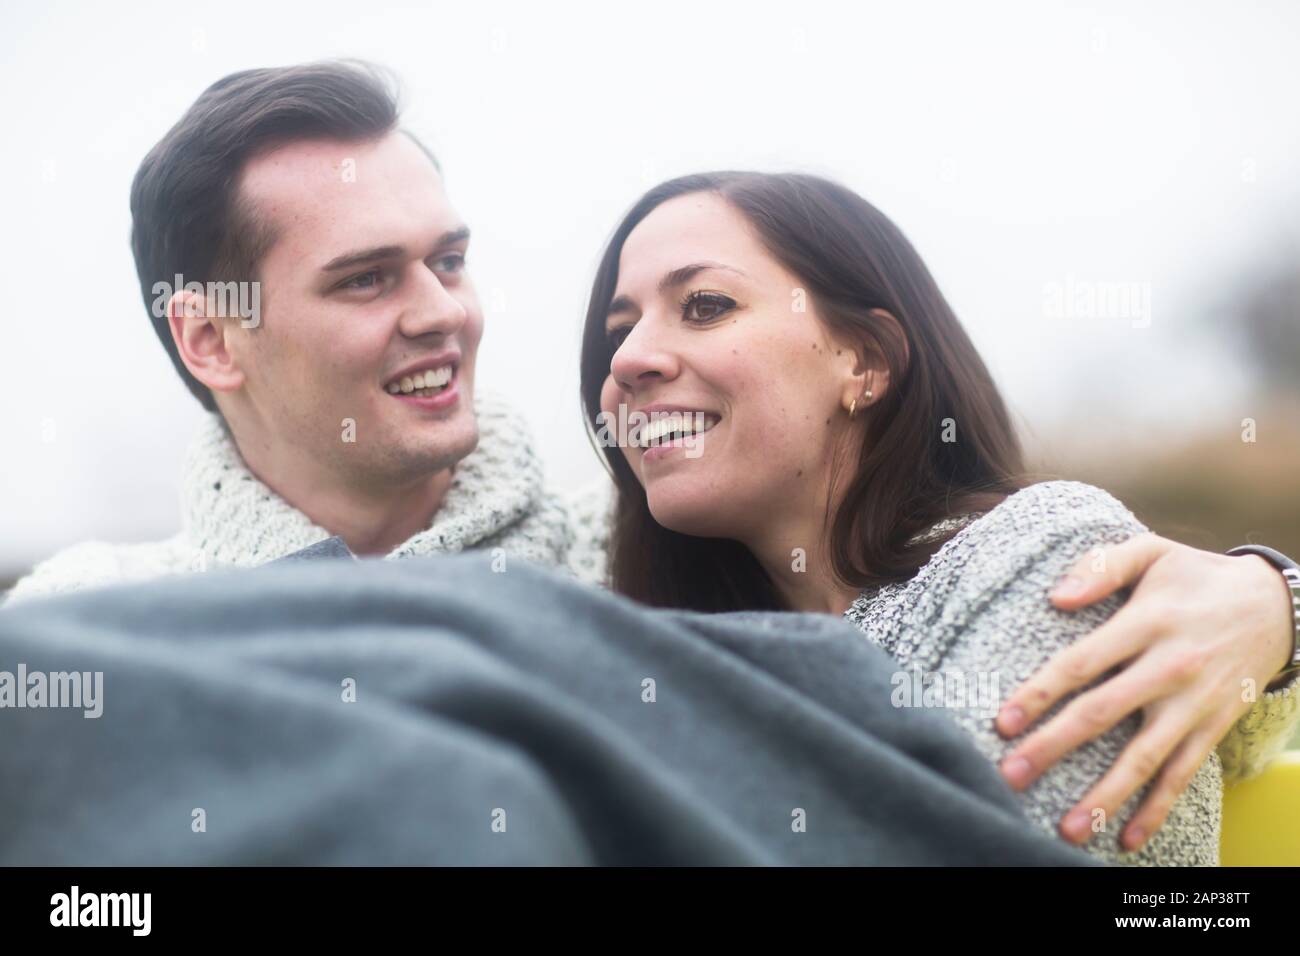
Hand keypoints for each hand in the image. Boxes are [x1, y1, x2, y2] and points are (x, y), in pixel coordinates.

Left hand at [993, 532, 1293, 850]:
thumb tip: (1054, 596)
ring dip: (1104, 795)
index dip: (1040, 692)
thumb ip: (1101, 567)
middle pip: (1102, 713)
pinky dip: (1156, 808)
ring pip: (1144, 756)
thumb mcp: (1152, 551)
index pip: (1082, 662)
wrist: (1276, 604)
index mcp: (1146, 622)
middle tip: (1010, 776)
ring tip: (1068, 827)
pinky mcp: (1213, 726)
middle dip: (1053, 747)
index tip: (1003, 721)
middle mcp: (1168, 666)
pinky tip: (1128, 837)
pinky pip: (1183, 773)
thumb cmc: (1196, 576)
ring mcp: (1193, 702)